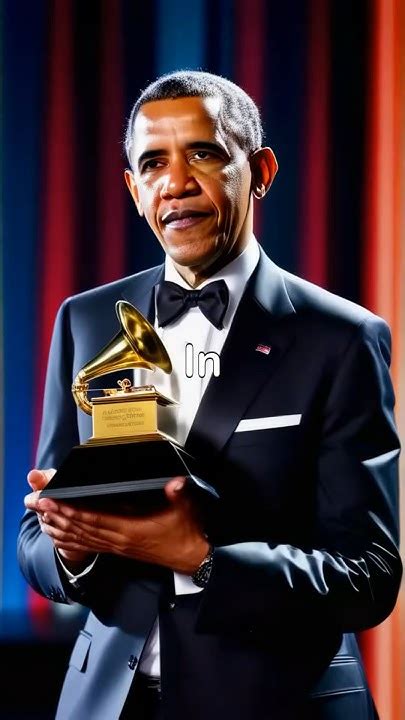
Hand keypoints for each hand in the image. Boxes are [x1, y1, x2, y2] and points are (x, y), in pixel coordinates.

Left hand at [32, 476, 208, 573]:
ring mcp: (117, 546)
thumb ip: (177, 494)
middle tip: (38, 503)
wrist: (188, 557)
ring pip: (82, 538)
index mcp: (130, 530)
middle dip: (58, 515)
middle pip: (82, 528)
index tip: (55, 501)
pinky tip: (60, 535)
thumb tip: (176, 482)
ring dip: (60, 527)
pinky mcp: (118, 549)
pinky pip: (89, 544)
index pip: (95, 519)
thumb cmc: (184, 532)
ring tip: (42, 515)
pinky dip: (72, 539)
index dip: (73, 510)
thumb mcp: (184, 509)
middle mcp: (119, 540)